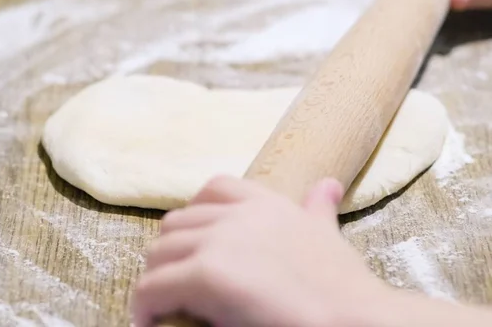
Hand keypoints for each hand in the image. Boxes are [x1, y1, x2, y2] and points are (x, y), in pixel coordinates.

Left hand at [132, 176, 389, 326]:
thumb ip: (318, 209)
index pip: (213, 190)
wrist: (354, 318)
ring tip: (162, 305)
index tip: (195, 245)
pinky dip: (144, 305)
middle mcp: (236, 214)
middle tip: (176, 284)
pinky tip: (150, 321)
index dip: (196, 216)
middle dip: (172, 253)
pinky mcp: (206, 274)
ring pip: (159, 253)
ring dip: (156, 279)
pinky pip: (153, 287)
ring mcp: (219, 241)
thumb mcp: (327, 235)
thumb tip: (328, 184)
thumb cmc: (342, 285)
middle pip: (176, 224)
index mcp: (264, 202)